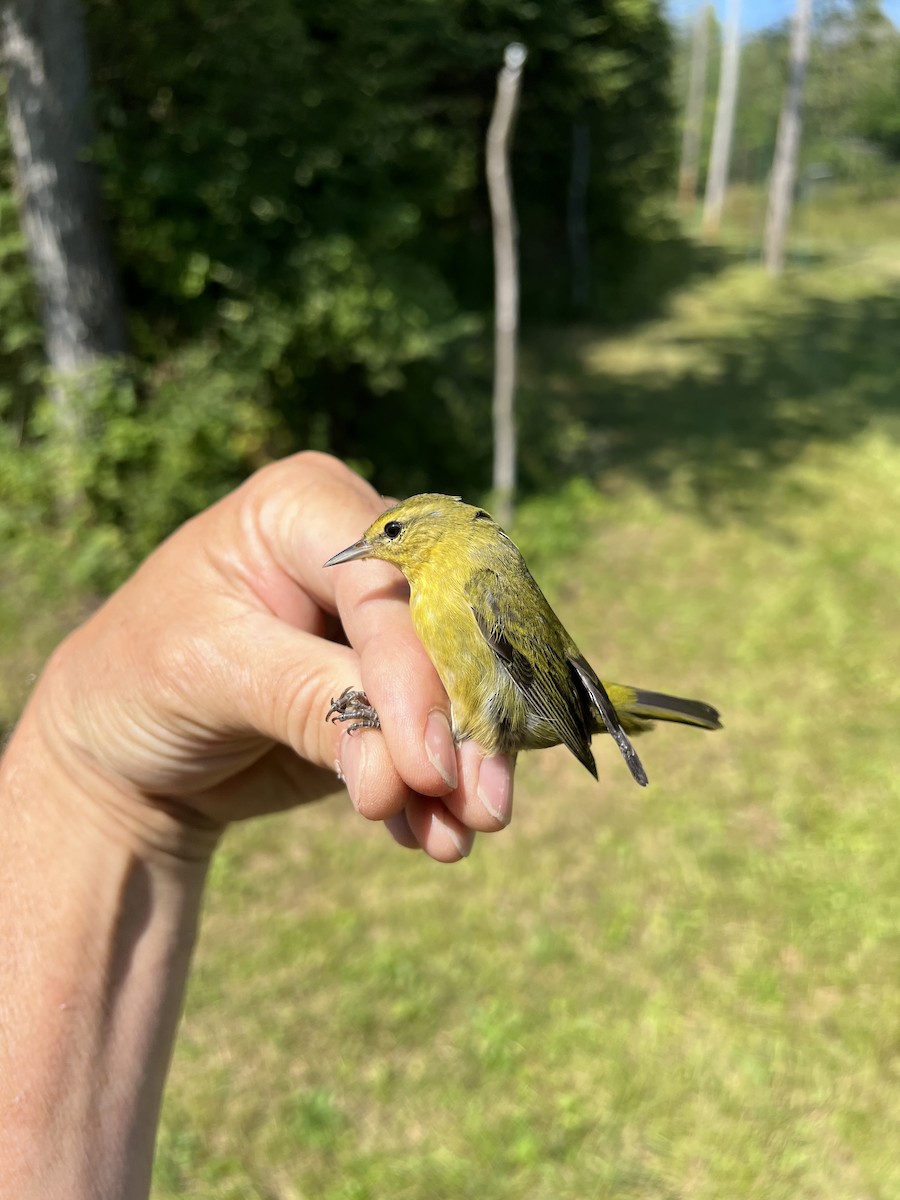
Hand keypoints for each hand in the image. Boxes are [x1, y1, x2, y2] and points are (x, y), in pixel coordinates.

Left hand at [33, 452, 513, 861]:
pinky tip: (432, 837)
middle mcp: (359, 556)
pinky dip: (435, 793)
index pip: (384, 584)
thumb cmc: (139, 679)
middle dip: (463, 724)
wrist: (124, 751)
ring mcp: (380, 627)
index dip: (414, 671)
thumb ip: (308, 701)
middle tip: (483, 805)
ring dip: (464, 770)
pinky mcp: (389, 693)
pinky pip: (434, 738)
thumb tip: (407, 770)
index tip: (428, 763)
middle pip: (441, 632)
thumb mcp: (209, 672)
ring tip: (460, 836)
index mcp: (304, 507)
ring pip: (454, 690)